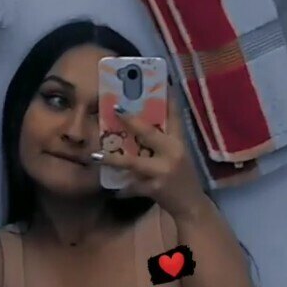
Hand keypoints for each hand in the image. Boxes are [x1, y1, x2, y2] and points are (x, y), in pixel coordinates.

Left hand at [99, 96, 206, 220]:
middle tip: (115, 108)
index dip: (166, 98)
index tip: (158, 82)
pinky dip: (123, 188)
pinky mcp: (155, 188)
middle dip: (131, 120)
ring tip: (95, 156)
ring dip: (113, 159)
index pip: (174, 115)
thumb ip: (163, 140)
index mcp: (178, 142)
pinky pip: (132, 186)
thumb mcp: (178, 155)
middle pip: (149, 132)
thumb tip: (141, 125)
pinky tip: (115, 190)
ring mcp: (163, 171)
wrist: (191, 205)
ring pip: (133, 162)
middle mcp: (173, 153)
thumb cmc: (183, 178)